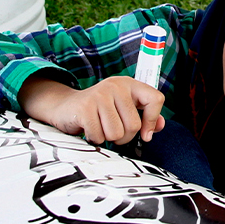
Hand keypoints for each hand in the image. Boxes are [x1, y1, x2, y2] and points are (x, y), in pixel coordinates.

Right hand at [19, 76, 165, 144]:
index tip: (145, 133)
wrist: (64, 107)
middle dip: (124, 137)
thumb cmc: (100, 111)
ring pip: (117, 134)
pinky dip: (95, 139)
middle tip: (112, 130)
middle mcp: (116, 86)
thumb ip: (145, 117)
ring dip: (108, 139)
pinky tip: (89, 129)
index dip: (153, 120)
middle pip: (134, 125)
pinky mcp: (85, 108)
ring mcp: (100, 95)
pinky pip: (99, 136)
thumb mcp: (123, 109)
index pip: (155, 99)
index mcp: (129, 84)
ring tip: (100, 128)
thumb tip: (160, 126)